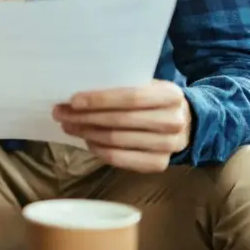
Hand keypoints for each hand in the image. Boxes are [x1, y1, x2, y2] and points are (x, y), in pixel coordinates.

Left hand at [53, 79, 191, 172]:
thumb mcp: (148, 85)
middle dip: (85, 117)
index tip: (73, 100)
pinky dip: (99, 150)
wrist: (188, 123)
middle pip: (119, 121)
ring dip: (86, 133)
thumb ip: (123, 86)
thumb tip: (80, 93)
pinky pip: (120, 159)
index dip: (100, 100)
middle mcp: (173, 122)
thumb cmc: (156, 100)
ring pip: (116, 141)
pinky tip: (86, 140)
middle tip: (61, 113)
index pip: (130, 98)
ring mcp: (168, 146)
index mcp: (170, 95)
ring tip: (68, 125)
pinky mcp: (158, 164)